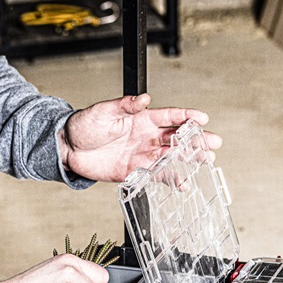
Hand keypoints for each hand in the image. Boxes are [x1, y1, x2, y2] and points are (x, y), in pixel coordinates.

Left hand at [58, 93, 221, 182]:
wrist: (68, 149)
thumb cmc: (84, 126)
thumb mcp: (103, 111)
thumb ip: (125, 105)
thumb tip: (144, 98)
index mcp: (142, 118)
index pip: (170, 116)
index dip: (186, 116)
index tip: (202, 118)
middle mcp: (146, 136)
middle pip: (177, 138)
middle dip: (196, 140)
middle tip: (214, 143)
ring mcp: (143, 154)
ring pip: (172, 157)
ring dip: (190, 159)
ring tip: (207, 161)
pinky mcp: (135, 171)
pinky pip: (158, 176)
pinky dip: (172, 180)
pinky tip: (184, 183)